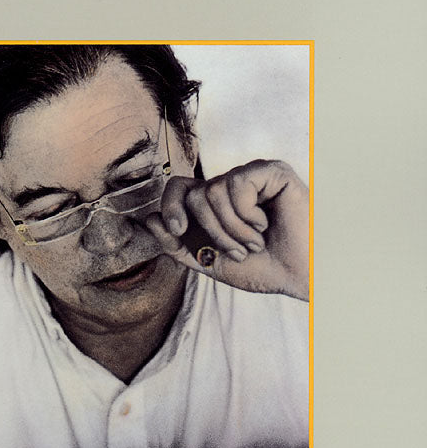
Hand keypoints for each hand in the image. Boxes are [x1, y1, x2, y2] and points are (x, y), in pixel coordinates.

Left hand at [146, 160, 308, 300]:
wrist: (299, 276)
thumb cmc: (262, 268)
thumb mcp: (210, 261)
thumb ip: (177, 246)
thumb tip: (148, 220)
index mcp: (215, 203)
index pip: (178, 188)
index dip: (171, 207)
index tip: (179, 231)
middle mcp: (231, 185)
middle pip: (194, 194)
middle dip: (211, 232)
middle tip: (239, 251)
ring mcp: (251, 176)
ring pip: (214, 191)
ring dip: (232, 229)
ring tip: (255, 242)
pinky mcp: (271, 171)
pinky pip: (238, 183)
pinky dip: (247, 214)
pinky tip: (266, 223)